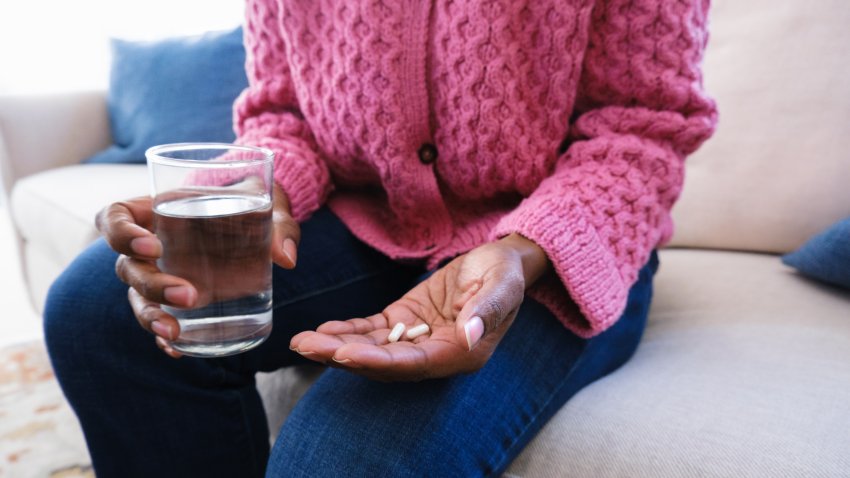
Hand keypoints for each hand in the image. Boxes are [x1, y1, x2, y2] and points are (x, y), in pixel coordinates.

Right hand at [96, 184, 298, 357]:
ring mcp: (161, 275)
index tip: (152, 246)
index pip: (115, 217)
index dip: (121, 232)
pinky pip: (159, 320)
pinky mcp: (177, 300)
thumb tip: (286, 258)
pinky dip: (163, 338)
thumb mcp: (268, 205)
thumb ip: (279, 224)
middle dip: (152, 285)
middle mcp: (151, 246)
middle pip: (128, 267)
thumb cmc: (254, 205)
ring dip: (151, 316)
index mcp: (158, 209)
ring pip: (138, 298)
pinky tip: (178, 350)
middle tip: (190, 295)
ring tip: (174, 332)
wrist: (260, 222)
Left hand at [290, 234, 549, 380]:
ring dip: (337, 347)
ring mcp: (418, 338)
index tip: (346, 354)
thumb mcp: (503, 284)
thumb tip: (471, 335)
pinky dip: (347, 331)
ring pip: (373, 349)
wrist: (502, 261)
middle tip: (306, 348)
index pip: (414, 363)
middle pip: (384, 363)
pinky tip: (321, 330)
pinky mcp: (406, 320)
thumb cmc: (506, 273)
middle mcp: (436, 352)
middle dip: (344, 356)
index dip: (379, 362)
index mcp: (461, 351)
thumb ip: (489, 309)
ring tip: (300, 342)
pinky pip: (372, 331)